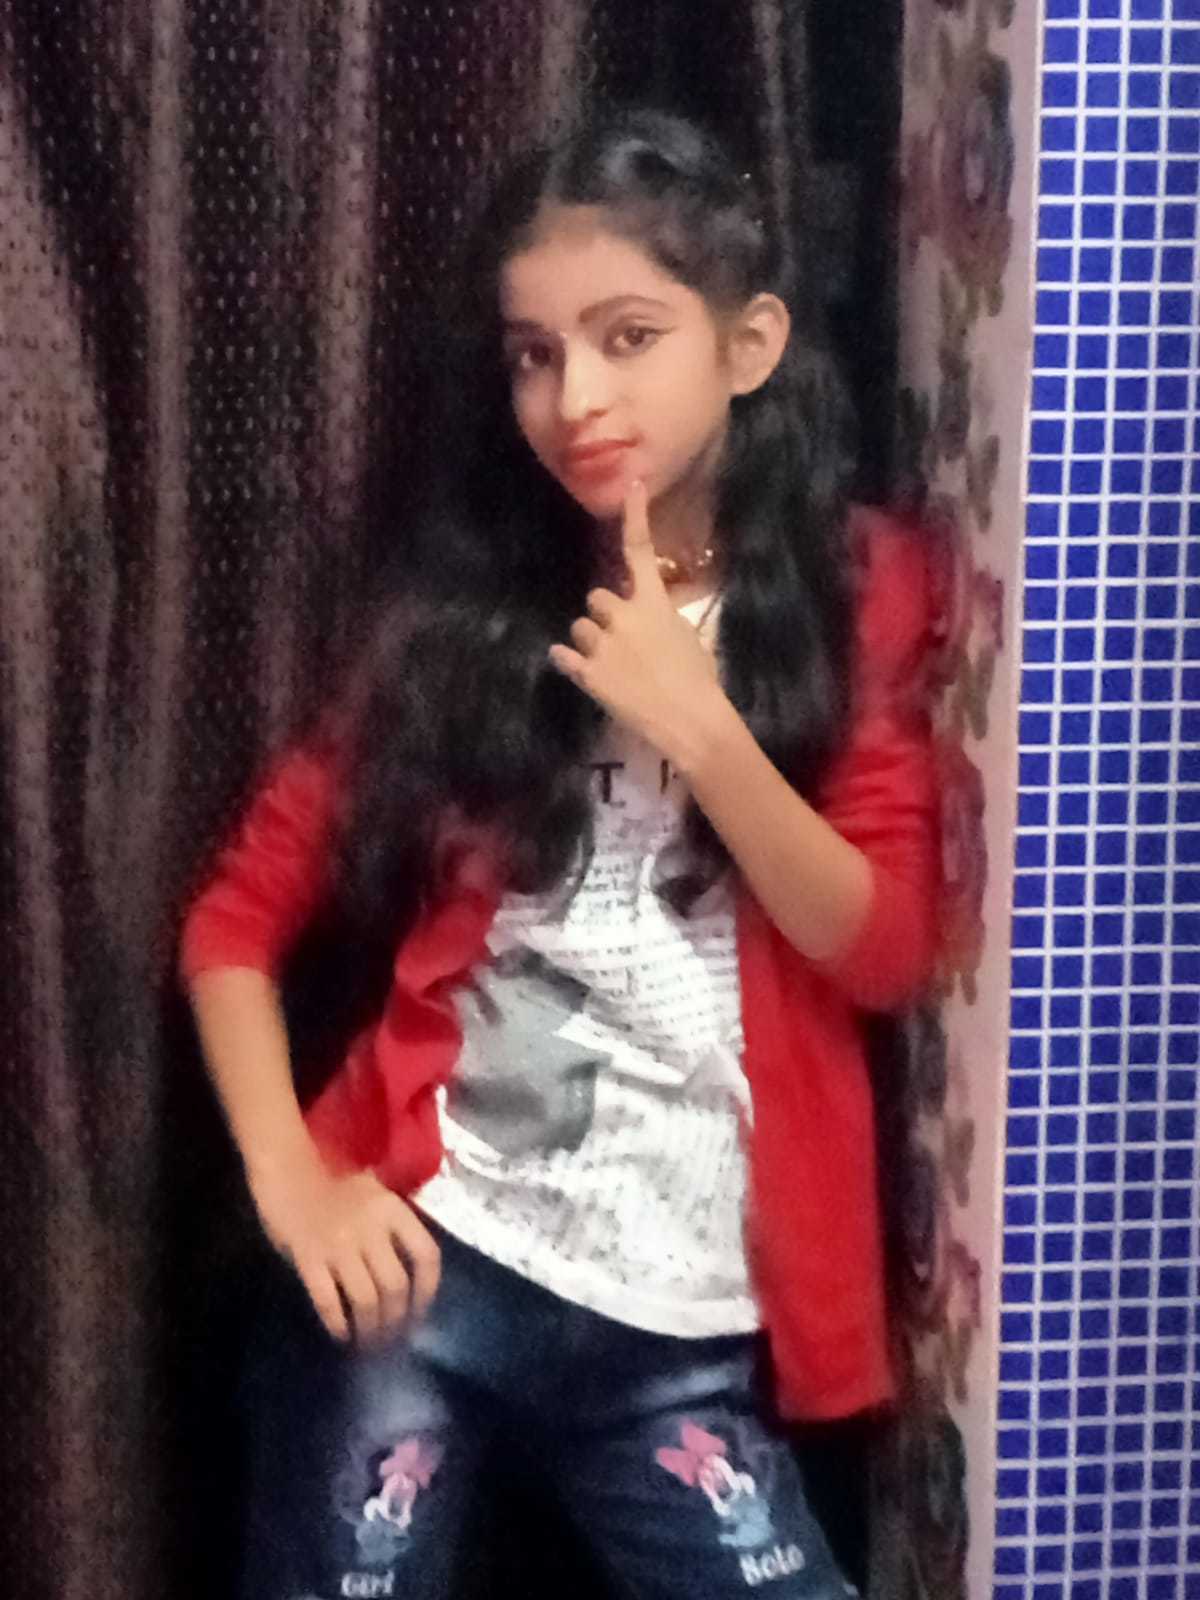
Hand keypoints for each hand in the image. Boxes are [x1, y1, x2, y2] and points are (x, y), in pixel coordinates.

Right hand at [248, 1152, 440, 1343]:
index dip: (428, 1289)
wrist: (286, 1165)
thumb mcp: (373, 1192)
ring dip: (370, 1328)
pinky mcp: (308, 1258)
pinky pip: (328, 1300)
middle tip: (392, 1337)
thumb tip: (405, 1273)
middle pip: (395, 1286)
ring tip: (369, 1344)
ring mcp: (338, 1245)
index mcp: (392, 1209)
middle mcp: (371, 1228)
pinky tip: (340, 1334)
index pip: (426, 1255)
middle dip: (396, 1319)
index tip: (420, 1311)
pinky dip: (337, 1323)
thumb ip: (390, 1227)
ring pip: (366, 1299)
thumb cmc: (332, 1177)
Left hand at [549, 481, 725, 763]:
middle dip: (604, 616)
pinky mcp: (587, 674)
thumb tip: (652, 620)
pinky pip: (562, 656)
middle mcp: (623, 617)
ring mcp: (602, 645)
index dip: (635, 515)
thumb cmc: (700, 681)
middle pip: (596, 597)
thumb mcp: (689, 639)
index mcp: (654, 604)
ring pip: (579, 627)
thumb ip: (664, 621)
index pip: (640, 551)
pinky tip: (576, 668)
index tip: (632, 484)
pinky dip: (566, 660)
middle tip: (620, 641)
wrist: (689, 720)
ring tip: (611, 666)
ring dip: (589, 642)